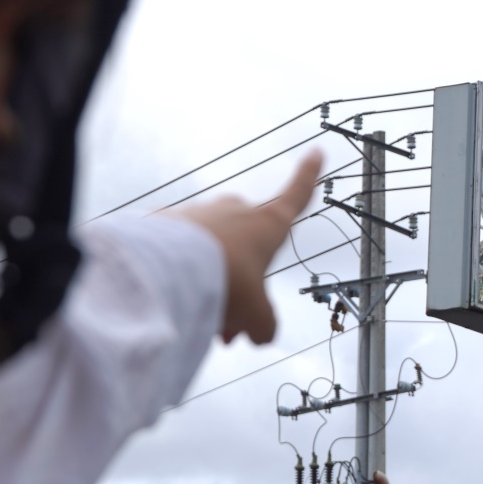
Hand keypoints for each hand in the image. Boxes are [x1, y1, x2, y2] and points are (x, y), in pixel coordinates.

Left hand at [174, 150, 323, 343]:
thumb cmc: (225, 284)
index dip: (308, 175)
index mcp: (268, 223)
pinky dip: (182, 275)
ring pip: (211, 254)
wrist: (168, 265)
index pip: (296, 195)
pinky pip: (180, 251)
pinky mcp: (167, 222)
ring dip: (211, 285)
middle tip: (232, 325)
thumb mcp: (257, 316)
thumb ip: (265, 325)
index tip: (315, 151)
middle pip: (247, 247)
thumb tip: (258, 333)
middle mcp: (236, 211)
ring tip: (200, 322)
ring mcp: (200, 213)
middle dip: (243, 283)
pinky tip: (174, 301)